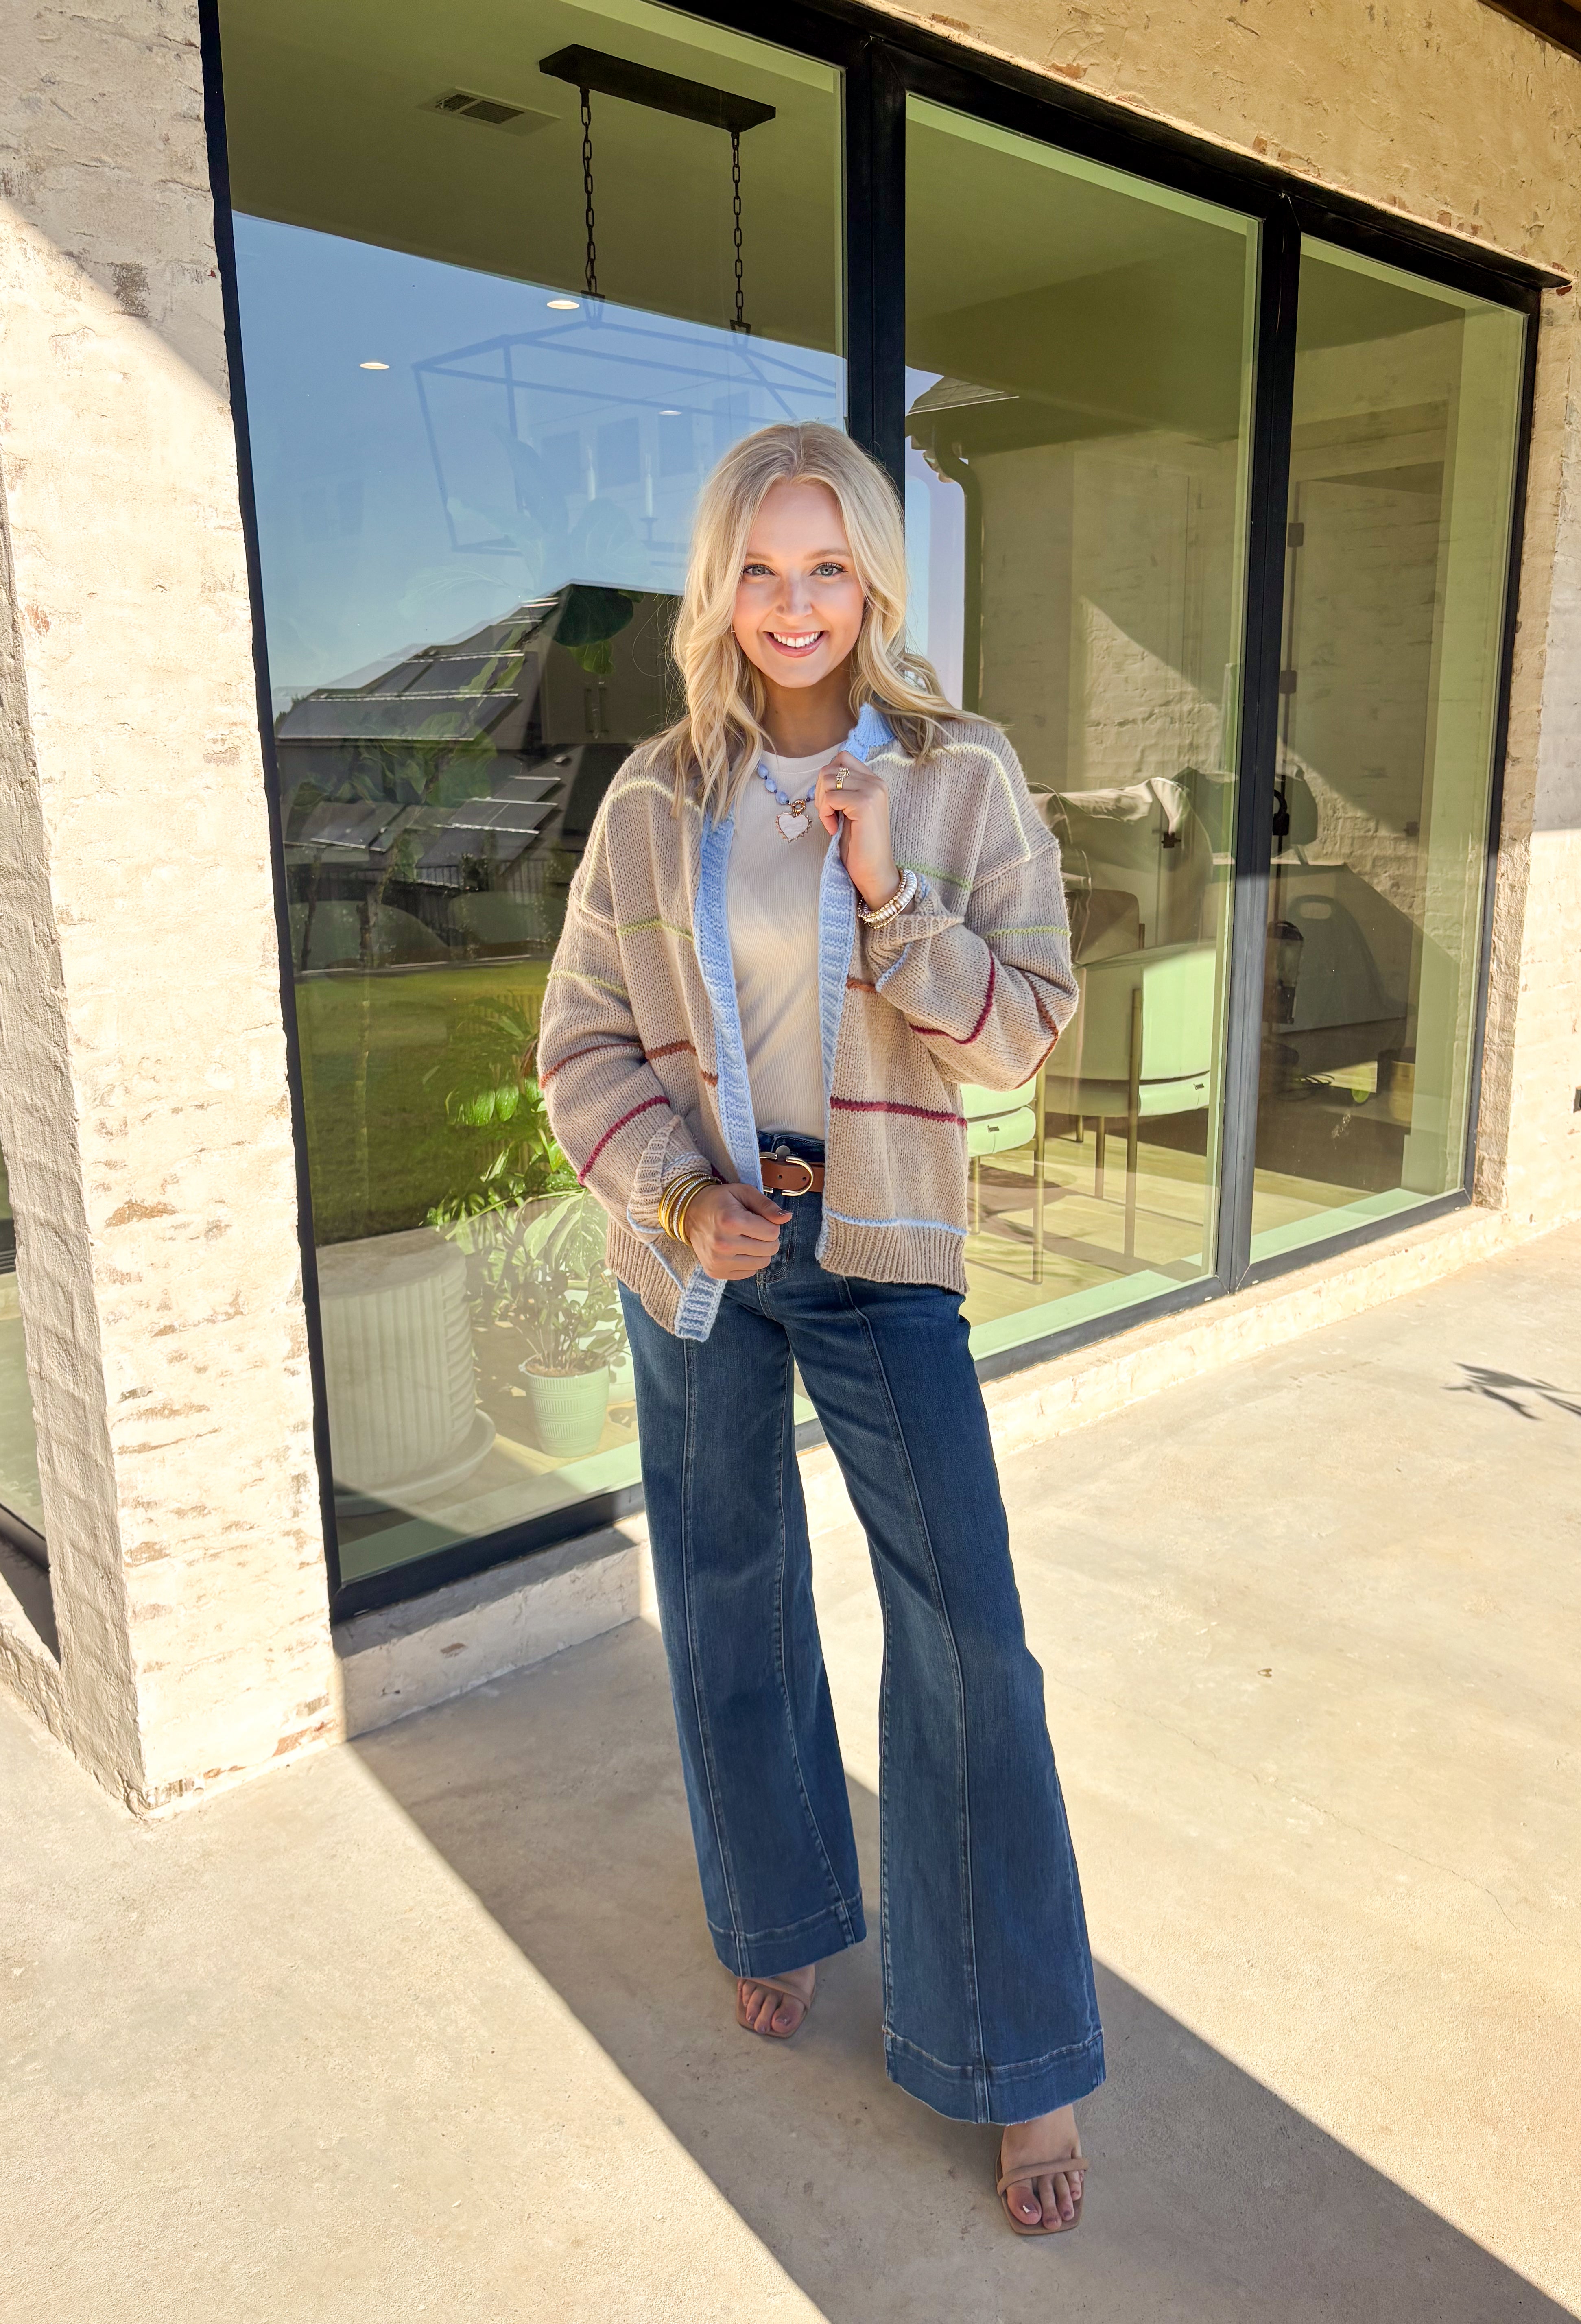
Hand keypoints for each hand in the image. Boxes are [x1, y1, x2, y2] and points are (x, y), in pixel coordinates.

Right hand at [683, 1182, 791, 1278]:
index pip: (773, 1233)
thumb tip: (787, 1217)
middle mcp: (724, 1244)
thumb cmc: (720, 1200)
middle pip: (769, 1250)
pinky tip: (737, 1249)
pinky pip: (748, 1273)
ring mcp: (718, 1261)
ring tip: (746, 1239)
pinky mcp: (716, 1272)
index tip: (758, 1219)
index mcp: (731, 1221)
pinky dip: (748, 1261)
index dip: (770, 1224)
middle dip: (767, 1238)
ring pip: (761, 1264)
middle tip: (753, 1229)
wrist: (689, 1213)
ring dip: (759, 1251)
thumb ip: (766, 1206)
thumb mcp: (744, 1193)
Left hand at [814, 751, 900, 913]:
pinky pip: (830, 797)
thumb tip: (823, 776)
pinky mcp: (864, 804)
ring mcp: (872, 791)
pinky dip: (825, 814)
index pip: (841, 758)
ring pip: (827, 779)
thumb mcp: (849, 810)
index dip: (827, 779)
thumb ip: (843, 789)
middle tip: (828, 814)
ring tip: (832, 821)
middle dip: (820, 791)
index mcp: (874, 781)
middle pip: (830, 767)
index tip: (831, 804)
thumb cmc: (859, 846)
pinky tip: (834, 829)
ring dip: (822, 802)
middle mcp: (876, 782)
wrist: (874, 872)